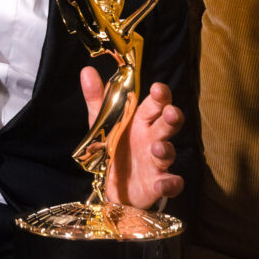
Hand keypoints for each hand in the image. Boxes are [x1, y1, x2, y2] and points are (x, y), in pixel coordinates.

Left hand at [80, 67, 183, 209]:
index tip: (158, 89)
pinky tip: (164, 183)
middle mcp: (152, 138)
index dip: (160, 96)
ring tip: (157, 148)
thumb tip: (87, 70)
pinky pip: (170, 183)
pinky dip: (170, 184)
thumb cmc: (114, 148)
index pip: (154, 104)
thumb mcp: (102, 123)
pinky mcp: (158, 184)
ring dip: (166, 149)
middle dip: (171, 117)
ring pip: (168, 152)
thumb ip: (96, 99)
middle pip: (167, 124)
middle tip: (170, 112)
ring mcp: (157, 162)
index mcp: (140, 121)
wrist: (114, 187)